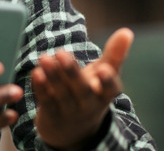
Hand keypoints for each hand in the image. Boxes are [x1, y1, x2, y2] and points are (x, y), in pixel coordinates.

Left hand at [31, 28, 133, 150]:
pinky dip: (41, 88)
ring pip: (61, 94)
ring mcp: (70, 112)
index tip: (103, 69)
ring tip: (44, 57)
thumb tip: (127, 31)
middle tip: (62, 53)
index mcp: (105, 94)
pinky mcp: (51, 116)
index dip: (107, 80)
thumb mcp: (105, 76)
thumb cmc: (92, 93)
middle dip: (72, 72)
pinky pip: (46, 101)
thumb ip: (114, 55)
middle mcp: (89, 105)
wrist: (73, 132)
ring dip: (52, 75)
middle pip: (82, 90)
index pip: (110, 89)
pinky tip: (36, 72)